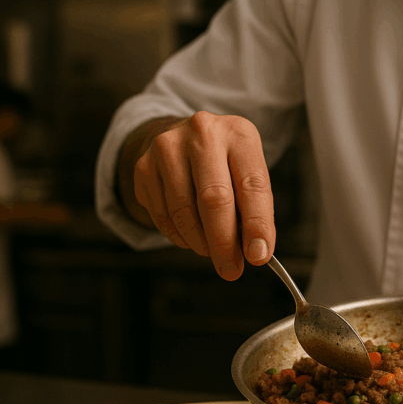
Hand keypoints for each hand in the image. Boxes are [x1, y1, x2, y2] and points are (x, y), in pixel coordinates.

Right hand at [127, 112, 274, 279]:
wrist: (184, 140)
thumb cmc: (226, 165)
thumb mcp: (249, 175)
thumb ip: (256, 211)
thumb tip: (255, 253)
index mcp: (240, 134)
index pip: (252, 186)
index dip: (257, 225)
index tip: (258, 256)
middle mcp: (202, 133)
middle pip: (214, 199)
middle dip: (224, 243)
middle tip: (231, 270)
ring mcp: (168, 147)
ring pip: (184, 211)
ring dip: (200, 243)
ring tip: (212, 252)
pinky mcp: (144, 166)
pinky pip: (162, 215)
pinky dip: (179, 236)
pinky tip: (191, 238)